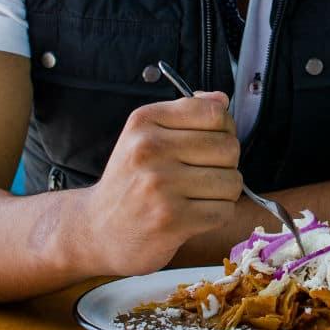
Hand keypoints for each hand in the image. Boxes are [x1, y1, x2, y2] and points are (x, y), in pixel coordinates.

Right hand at [84, 92, 242, 275]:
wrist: (97, 230)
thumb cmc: (129, 183)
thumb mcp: (143, 137)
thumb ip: (184, 113)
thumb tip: (222, 99)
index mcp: (144, 121)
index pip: (215, 112)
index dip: (225, 129)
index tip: (210, 142)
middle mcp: (149, 148)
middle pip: (229, 147)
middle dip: (226, 164)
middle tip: (203, 174)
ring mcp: (159, 185)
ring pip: (231, 181)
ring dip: (223, 192)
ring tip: (197, 196)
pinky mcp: (171, 219)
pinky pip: (224, 210)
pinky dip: (216, 215)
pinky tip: (194, 214)